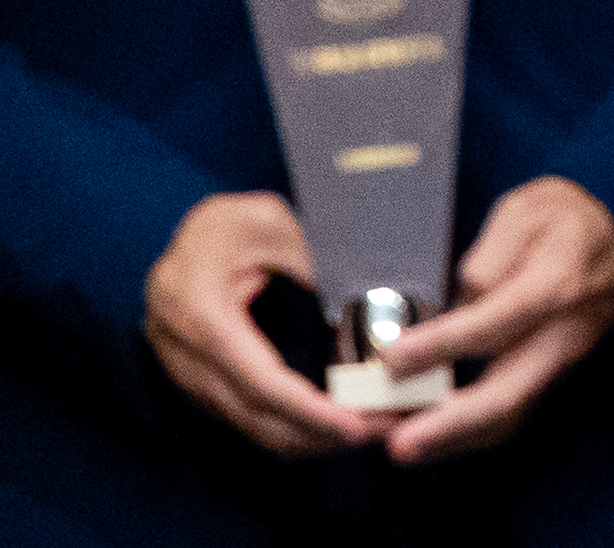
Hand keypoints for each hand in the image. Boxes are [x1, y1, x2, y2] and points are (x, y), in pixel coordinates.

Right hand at [143, 192, 385, 456]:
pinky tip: (337, 420)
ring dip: (310, 437)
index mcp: (200, 315)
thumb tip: (357, 304)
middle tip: (383, 428)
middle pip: (254, 416)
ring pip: (251, 425)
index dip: (307, 410)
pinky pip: (247, 416)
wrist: (186, 236)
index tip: (355, 425)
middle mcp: (185, 356)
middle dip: (320, 433)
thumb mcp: (272, 222)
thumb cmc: (230, 224)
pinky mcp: (202, 383)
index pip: (257, 381)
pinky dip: (292, 425)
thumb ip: (310, 260)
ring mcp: (188, 375)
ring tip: (372, 426)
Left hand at [376, 176, 613, 462]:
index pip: (505, 317)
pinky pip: (510, 415)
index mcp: (567, 275)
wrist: (603, 239)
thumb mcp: (526, 210)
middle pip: (514, 389)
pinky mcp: (549, 379)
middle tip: (400, 443)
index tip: (393, 359)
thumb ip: (493, 252)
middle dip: (453, 422)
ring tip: (401, 443)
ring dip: (453, 436)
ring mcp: (564, 362)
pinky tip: (424, 435)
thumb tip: (462, 303)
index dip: (447, 342)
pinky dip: (465, 432)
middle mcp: (572, 330)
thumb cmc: (557, 221)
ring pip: (511, 413)